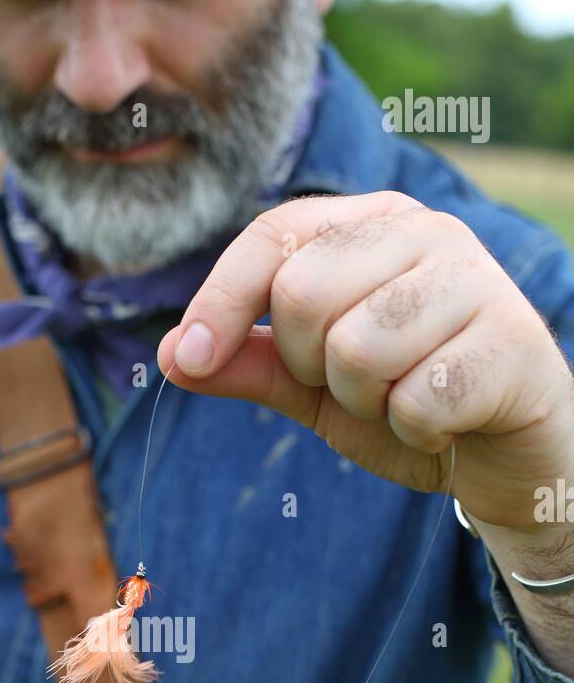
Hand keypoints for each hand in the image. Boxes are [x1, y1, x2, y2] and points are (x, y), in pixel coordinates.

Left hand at [158, 191, 573, 532]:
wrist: (505, 455)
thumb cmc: (408, 403)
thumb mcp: (314, 388)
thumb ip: (249, 364)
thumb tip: (168, 354)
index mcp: (373, 227)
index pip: (275, 237)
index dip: (220, 300)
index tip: (188, 359)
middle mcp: (427, 234)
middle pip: (304, 294)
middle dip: (312, 368)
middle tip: (361, 385)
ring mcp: (477, 281)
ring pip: (358, 350)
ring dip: (368, 403)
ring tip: (406, 400)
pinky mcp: (513, 342)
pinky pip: (416, 400)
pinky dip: (417, 431)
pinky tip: (448, 422)